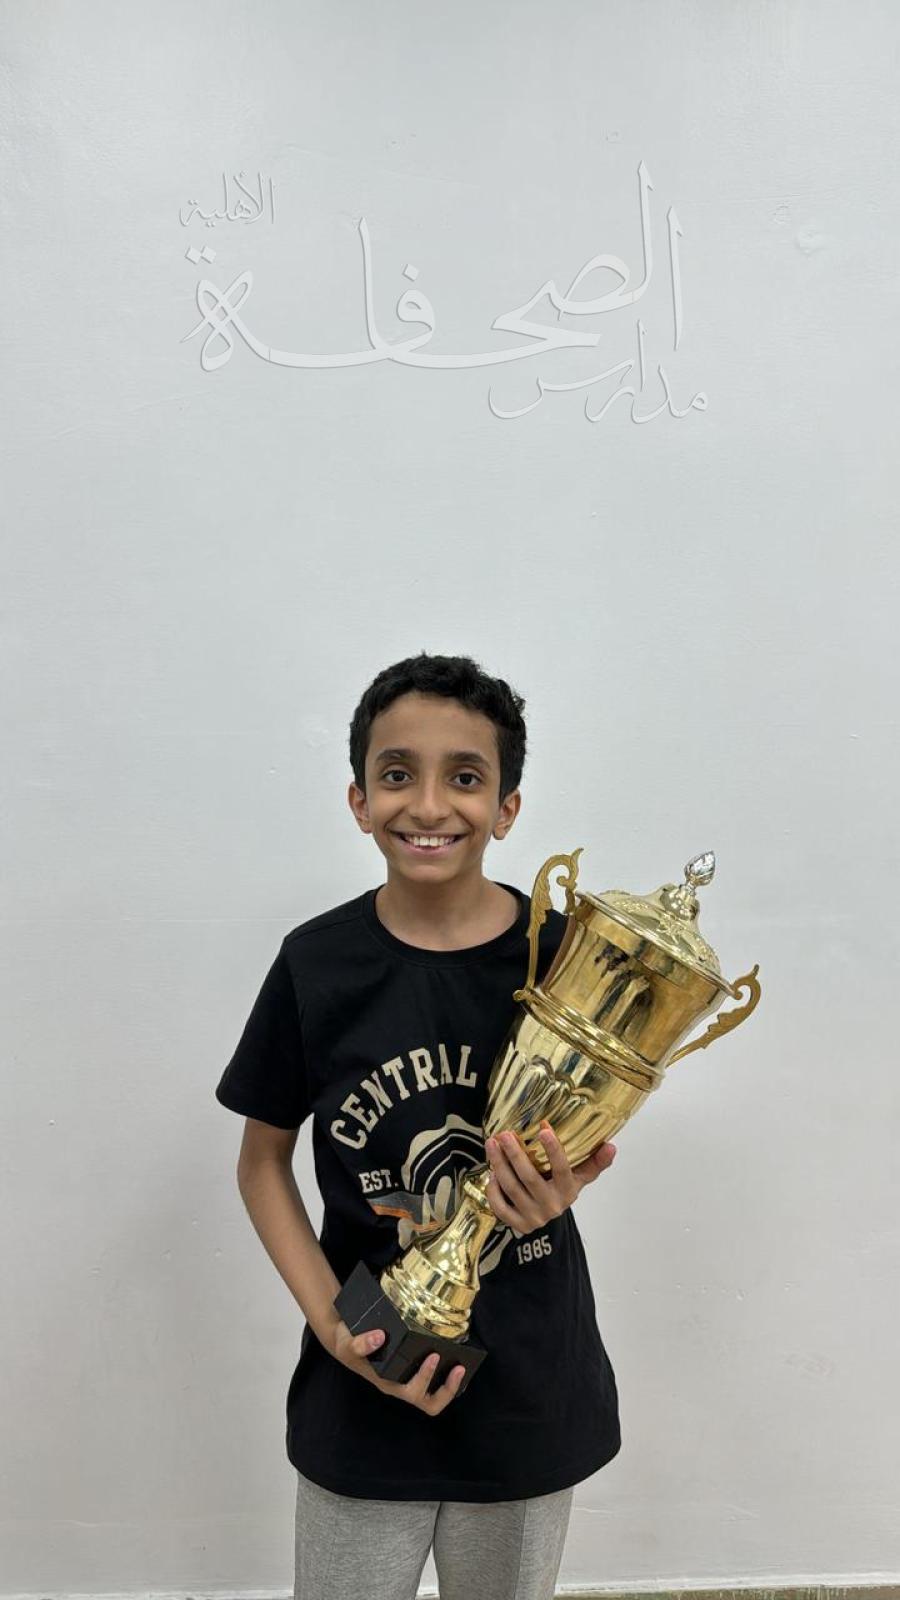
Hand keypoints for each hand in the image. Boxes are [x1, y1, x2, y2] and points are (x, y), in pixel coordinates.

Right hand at [331, 1320, 465, 1415]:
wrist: (344, 1339)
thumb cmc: (347, 1344)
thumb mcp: (347, 1344)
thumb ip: (360, 1343)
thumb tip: (379, 1337)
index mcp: (388, 1384)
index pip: (413, 1393)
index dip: (426, 1379)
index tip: (433, 1356)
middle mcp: (399, 1385)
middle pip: (429, 1403)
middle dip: (447, 1390)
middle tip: (459, 1368)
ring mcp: (405, 1379)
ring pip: (432, 1397)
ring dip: (449, 1385)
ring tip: (461, 1365)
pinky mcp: (409, 1369)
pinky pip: (431, 1381)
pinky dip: (443, 1374)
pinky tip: (451, 1356)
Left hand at [485, 1121, 616, 1232]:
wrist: (550, 1224)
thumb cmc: (562, 1190)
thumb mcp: (580, 1178)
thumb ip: (595, 1162)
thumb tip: (612, 1146)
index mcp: (567, 1191)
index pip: (562, 1170)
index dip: (554, 1150)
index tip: (544, 1128)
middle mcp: (551, 1206)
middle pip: (529, 1177)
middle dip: (515, 1154)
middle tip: (504, 1134)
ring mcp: (533, 1217)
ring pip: (511, 1189)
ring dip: (499, 1165)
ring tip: (492, 1144)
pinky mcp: (517, 1225)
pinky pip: (500, 1207)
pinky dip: (493, 1190)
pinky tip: (490, 1172)